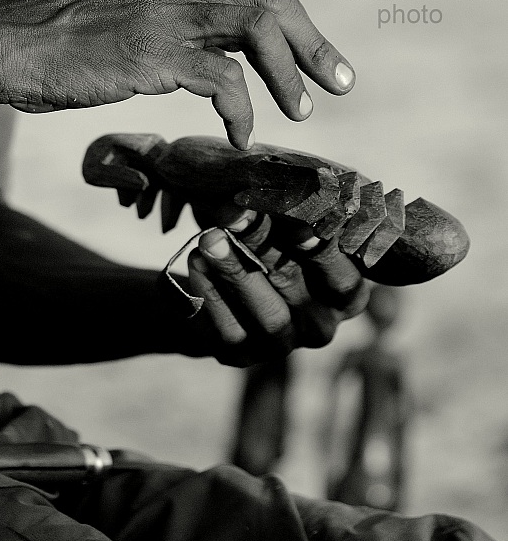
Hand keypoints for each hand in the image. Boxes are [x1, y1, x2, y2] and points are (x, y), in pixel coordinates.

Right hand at [0, 0, 354, 147]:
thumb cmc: (48, 31)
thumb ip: (159, 1)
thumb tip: (202, 36)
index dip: (291, 7)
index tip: (308, 44)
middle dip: (311, 40)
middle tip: (338, 82)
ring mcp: (161, 7)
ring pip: (258, 27)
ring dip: (289, 72)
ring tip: (302, 110)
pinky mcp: (150, 51)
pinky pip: (224, 78)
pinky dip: (243, 107)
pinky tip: (238, 133)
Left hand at [182, 211, 370, 365]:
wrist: (224, 278)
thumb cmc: (267, 240)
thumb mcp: (280, 224)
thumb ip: (284, 212)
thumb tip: (272, 186)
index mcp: (345, 294)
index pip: (344, 280)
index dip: (323, 254)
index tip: (300, 223)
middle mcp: (320, 326)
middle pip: (298, 287)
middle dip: (264, 245)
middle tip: (236, 213)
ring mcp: (282, 345)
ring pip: (268, 316)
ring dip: (236, 272)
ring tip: (209, 238)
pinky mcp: (242, 355)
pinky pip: (229, 330)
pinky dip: (211, 293)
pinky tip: (196, 261)